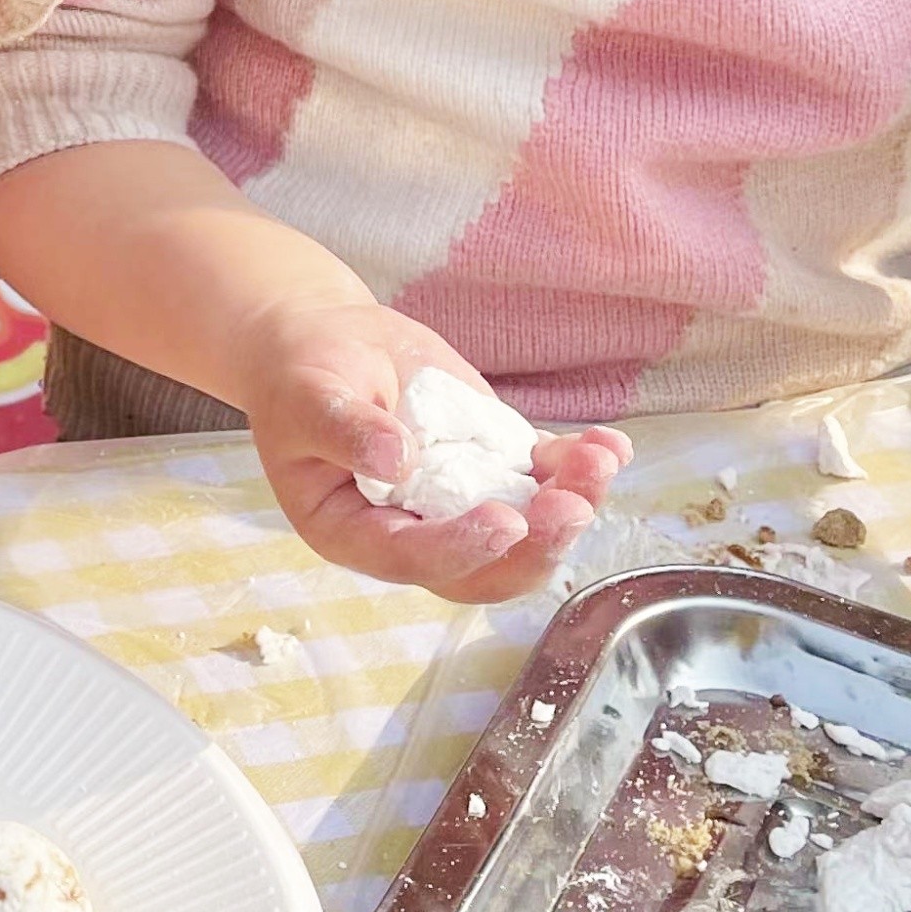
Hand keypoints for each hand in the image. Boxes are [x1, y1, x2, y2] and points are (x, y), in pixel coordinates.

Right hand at [236, 299, 630, 603]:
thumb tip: (398, 459)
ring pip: (525, 531)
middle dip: (535, 545)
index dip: (460, 548)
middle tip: (571, 507)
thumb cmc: (299, 374)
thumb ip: (343, 429)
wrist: (327, 343)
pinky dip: (579, 468)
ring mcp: (459, 503)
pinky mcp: (493, 469)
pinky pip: (542, 482)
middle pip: (483, 568)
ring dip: (570, 505)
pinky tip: (610, 444)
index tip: (504, 521)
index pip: (411, 557)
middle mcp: (413, 532)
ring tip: (600, 461)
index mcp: (355, 531)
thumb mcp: (308, 395)